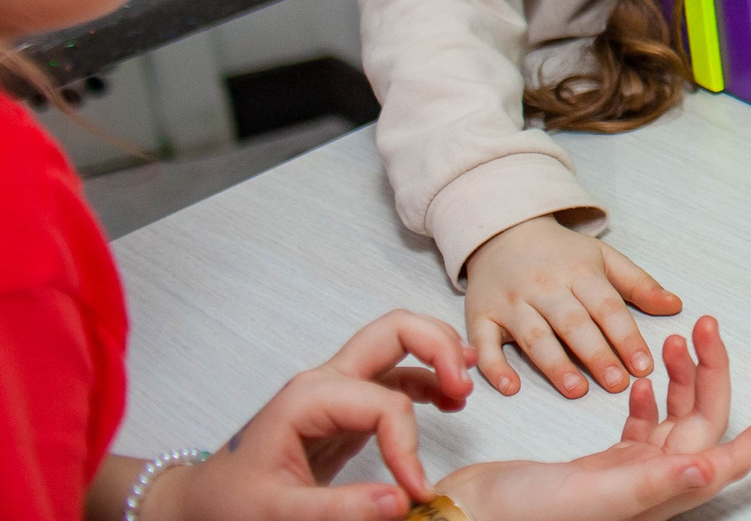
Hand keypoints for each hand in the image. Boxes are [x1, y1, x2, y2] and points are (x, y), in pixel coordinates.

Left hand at [143, 311, 473, 519]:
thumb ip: (340, 509)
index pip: (385, 404)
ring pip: (399, 343)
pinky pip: (395, 376)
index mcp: (310, 397)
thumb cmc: (229, 504)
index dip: (409, 447)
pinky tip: (449, 400)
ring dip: (438, 354)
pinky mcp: (345, 408)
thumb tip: (402, 501)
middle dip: (438, 346)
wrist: (199, 503)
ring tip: (468, 387)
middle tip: (467, 383)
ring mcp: (337, 390)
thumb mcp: (278, 513)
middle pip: (395, 330)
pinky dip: (427, 378)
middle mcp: (326, 381)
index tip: (415, 492)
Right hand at [433, 318, 750, 520]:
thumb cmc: (519, 515)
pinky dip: (651, 398)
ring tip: (681, 340)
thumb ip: (651, 481)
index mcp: (660, 495)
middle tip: (707, 324)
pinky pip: (643, 428)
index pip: (731, 458)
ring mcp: (628, 477)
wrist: (465, 518)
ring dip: (685, 379)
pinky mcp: (603, 468)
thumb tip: (711, 467)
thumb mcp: (590, 495)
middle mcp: (653, 488)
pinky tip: (645, 379)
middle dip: (713, 373)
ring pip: (677, 420)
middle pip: (704, 424)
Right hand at [462, 215, 681, 398]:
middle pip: (573, 323)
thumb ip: (639, 284)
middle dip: (596, 354)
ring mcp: (510, 302)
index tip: (644, 366)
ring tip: (577, 391)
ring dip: (555, 364)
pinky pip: (484, 343)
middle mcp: (544, 287)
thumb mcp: (603, 258)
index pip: (607, 307)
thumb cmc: (561, 254)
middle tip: (617, 385)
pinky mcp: (479, 315)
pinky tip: (510, 389)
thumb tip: (676, 306)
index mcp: (579, 271)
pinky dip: (493, 367)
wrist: (503, 232)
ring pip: (534, 336)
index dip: (626, 337)